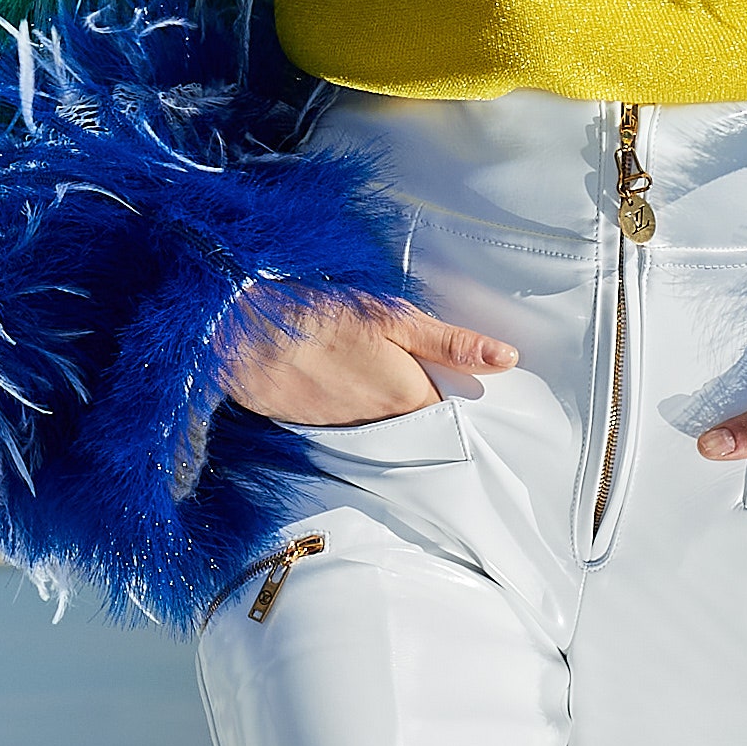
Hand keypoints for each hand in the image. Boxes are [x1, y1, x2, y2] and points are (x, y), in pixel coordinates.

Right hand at [226, 298, 517, 429]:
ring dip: (384, 409)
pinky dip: (350, 409)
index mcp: (407, 399)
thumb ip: (451, 343)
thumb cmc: (321, 315)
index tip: (461, 384)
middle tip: (417, 376)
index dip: (457, 400)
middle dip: (422, 407)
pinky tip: (341, 383)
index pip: (449, 416)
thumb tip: (507, 358)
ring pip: (380, 427)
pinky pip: (345, 426)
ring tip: (374, 375)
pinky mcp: (311, 426)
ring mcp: (342, 430)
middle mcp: (379, 426)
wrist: (239, 330)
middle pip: (415, 425)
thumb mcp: (394, 317)